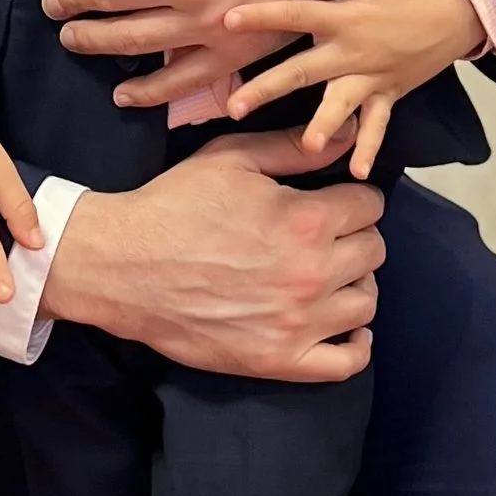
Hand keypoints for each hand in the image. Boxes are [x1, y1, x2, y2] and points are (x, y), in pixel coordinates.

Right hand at [39, 128, 385, 381]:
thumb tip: (351, 134)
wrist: (122, 266)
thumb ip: (294, 147)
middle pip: (374, 251)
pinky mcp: (281, 360)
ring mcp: (299, 322)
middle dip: (354, 236)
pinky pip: (347, 362)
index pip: (370, 205)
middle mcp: (311, 272)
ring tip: (326, 275)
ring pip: (366, 301)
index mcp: (304, 219)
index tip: (334, 201)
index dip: (352, 197)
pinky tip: (345, 327)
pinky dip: (357, 345)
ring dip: (353, 284)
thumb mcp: (231, 158)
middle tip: (324, 236)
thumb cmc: (173, 206)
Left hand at [223, 0, 483, 177]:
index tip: (228, 21)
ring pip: (340, 105)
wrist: (463, 12)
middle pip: (304, 71)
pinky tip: (359, 172)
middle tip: (235, 106)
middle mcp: (355, 52)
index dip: (263, 17)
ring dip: (323, 126)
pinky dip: (370, 147)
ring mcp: (373, 77)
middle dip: (268, 88)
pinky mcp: (389, 93)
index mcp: (348, 18)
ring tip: (307, 146)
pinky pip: (378, 125)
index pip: (297, 15)